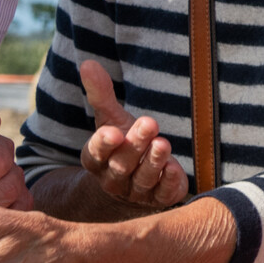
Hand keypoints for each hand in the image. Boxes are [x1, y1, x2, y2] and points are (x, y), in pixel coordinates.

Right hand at [75, 60, 188, 210]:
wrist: (134, 180)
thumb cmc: (122, 143)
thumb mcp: (111, 119)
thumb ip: (100, 94)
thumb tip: (87, 62)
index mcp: (96, 160)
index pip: (96, 152)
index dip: (104, 143)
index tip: (114, 132)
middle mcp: (113, 179)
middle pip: (122, 163)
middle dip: (136, 144)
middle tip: (149, 123)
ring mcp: (135, 192)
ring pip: (143, 179)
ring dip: (153, 162)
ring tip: (163, 143)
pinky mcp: (158, 200)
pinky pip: (162, 195)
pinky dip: (168, 182)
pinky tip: (176, 169)